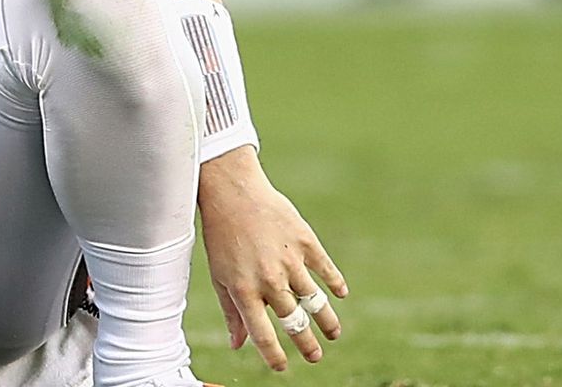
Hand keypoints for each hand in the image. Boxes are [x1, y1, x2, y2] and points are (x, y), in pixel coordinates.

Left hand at [197, 148, 348, 370]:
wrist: (234, 193)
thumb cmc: (222, 237)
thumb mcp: (220, 277)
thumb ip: (232, 313)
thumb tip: (237, 346)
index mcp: (244, 291)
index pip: (263, 335)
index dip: (274, 356)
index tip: (283, 367)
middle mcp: (269, 280)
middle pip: (294, 321)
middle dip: (306, 343)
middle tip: (315, 356)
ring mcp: (290, 260)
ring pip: (314, 300)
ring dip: (327, 320)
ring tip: (333, 334)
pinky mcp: (305, 241)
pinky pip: (325, 268)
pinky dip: (335, 282)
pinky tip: (340, 294)